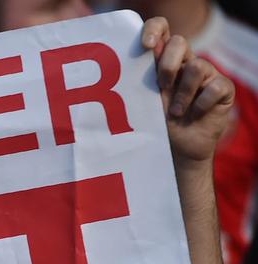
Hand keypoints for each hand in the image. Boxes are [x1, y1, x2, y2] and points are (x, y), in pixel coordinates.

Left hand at [142, 17, 235, 164]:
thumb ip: (141, 82)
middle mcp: (185, 63)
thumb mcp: (145, 102)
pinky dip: (201, 104)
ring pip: (196, 66)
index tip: (145, 44)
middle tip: (161, 87)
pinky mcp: (222, 88)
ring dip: (183, 93)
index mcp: (163, 61)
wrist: (178, 149)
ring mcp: (206, 74)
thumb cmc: (158, 124)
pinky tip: (194, 115)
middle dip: (167, 65)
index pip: (161, 29)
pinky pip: (214, 87)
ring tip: (176, 113)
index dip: (154, 29)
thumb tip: (126, 65)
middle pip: (179, 42)